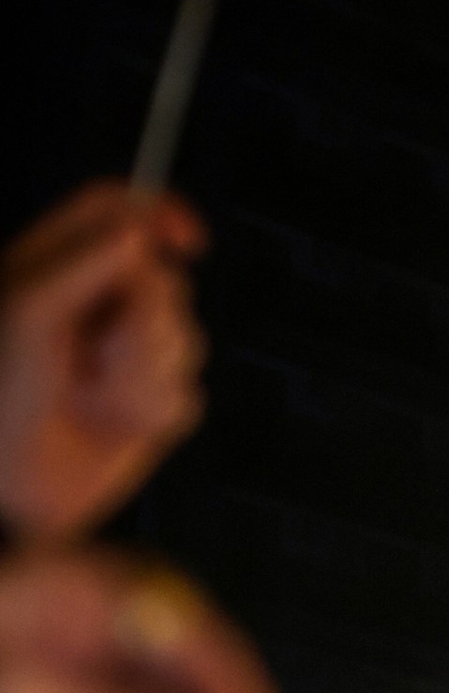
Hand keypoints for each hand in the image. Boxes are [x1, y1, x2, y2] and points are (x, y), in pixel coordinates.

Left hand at [0, 185, 206, 542]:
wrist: (6, 481)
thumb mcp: (29, 309)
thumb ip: (86, 259)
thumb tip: (140, 230)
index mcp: (60, 267)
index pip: (119, 211)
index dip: (159, 214)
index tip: (187, 243)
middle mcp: (99, 307)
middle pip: (167, 283)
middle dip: (143, 323)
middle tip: (95, 352)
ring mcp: (128, 358)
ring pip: (188, 342)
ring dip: (140, 375)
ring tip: (91, 396)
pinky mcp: (150, 409)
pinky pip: (186, 397)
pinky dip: (149, 411)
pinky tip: (111, 425)